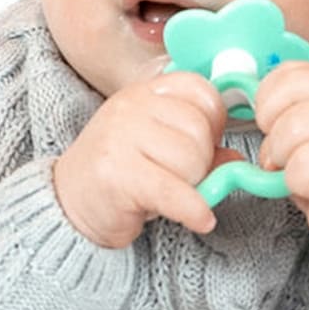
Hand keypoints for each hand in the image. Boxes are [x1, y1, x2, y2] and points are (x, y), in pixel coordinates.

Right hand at [53, 70, 232, 247]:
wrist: (70, 204)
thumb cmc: (122, 175)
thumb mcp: (162, 150)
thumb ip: (202, 148)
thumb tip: (238, 159)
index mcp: (146, 93)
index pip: (202, 89)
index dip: (214, 121)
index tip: (205, 143)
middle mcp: (131, 107)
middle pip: (200, 129)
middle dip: (202, 161)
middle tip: (179, 176)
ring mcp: (121, 137)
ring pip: (192, 160)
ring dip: (192, 186)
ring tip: (167, 192)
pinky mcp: (118, 175)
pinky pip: (175, 192)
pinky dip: (194, 210)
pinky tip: (200, 219)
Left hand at [253, 63, 308, 267]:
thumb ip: (286, 115)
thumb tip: (247, 104)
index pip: (289, 72)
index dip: (267, 100)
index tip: (272, 128)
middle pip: (285, 94)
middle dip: (271, 130)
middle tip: (284, 156)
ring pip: (290, 128)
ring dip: (283, 159)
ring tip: (301, 175)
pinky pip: (301, 165)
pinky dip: (297, 183)